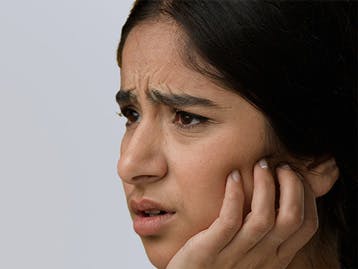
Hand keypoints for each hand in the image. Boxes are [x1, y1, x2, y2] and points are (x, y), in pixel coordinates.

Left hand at [166, 160, 318, 268]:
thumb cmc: (221, 264)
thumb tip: (279, 199)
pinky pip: (229, 220)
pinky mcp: (209, 250)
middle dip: (292, 186)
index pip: (306, 225)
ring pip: (263, 218)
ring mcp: (236, 255)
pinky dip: (234, 195)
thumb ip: (266, 234)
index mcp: (275, 258)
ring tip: (259, 165)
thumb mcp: (251, 252)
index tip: (295, 175)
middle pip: (291, 219)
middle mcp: (261, 258)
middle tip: (280, 166)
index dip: (307, 196)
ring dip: (265, 185)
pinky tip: (232, 176)